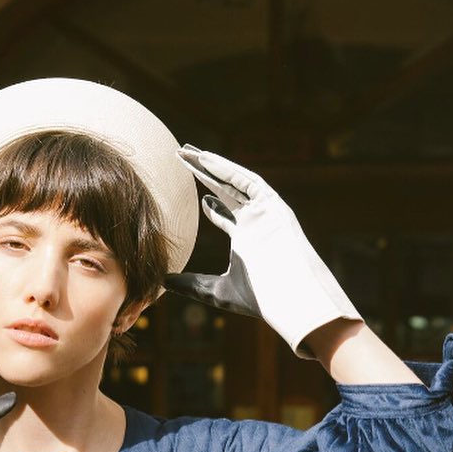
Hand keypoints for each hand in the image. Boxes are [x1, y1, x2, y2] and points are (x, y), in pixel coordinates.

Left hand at [164, 146, 362, 357]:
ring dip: (212, 166)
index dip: (209, 203)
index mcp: (246, 238)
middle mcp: (255, 220)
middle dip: (204, 173)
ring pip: (235, 181)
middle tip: (182, 157)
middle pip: (226, 189)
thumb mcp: (215, 292)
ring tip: (189, 152)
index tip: (190, 192)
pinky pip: (247, 181)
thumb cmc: (258, 299)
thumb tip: (161, 283)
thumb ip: (189, 285)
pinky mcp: (273, 205)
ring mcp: (264, 211)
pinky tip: (206, 160)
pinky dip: (227, 170)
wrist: (290, 297)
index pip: (225, 213)